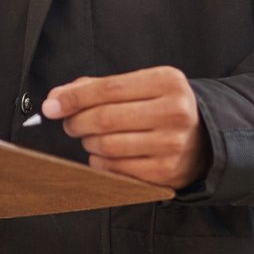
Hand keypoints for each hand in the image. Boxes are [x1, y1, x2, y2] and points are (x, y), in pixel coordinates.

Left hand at [43, 66, 207, 189]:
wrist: (202, 139)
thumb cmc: (160, 108)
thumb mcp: (138, 87)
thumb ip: (96, 88)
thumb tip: (55, 100)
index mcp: (167, 81)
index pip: (108, 89)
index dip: (73, 98)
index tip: (51, 106)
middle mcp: (174, 112)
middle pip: (105, 118)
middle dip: (77, 122)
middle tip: (71, 124)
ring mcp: (172, 144)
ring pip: (108, 145)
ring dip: (88, 143)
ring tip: (91, 138)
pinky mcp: (166, 173)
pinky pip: (116, 169)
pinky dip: (100, 163)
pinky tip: (104, 156)